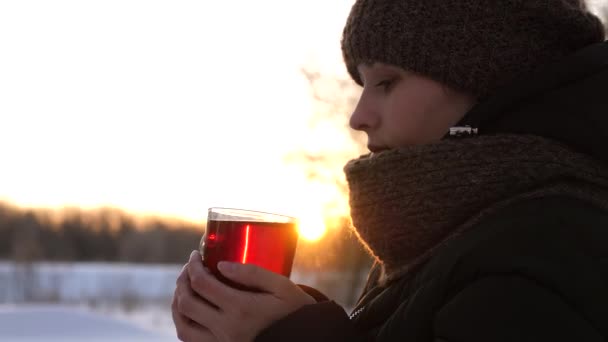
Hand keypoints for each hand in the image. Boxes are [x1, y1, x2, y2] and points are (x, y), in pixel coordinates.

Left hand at [173, 250, 315, 341]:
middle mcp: (226, 329)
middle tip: (188, 269)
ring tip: (184, 289)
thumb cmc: (294, 312)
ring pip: (183, 326)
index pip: (202, 283)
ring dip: (177, 304)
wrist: (303, 341)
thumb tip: (220, 265)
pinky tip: (190, 311)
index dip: (192, 266)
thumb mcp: (282, 287)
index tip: (194, 256)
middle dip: (182, 281)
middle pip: (187, 303)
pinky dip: (184, 323)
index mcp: (241, 309)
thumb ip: (252, 273)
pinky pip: (190, 341)